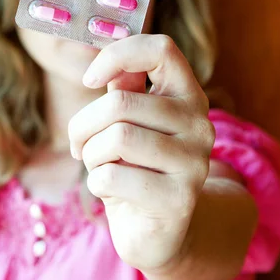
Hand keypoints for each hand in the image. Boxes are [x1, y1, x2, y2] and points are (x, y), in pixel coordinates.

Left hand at [68, 34, 214, 272]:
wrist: (158, 231)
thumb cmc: (137, 166)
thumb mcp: (130, 122)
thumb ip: (125, 87)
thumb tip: (104, 60)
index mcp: (188, 95)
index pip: (161, 49)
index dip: (118, 54)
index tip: (91, 78)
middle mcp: (200, 124)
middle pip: (121, 102)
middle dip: (83, 125)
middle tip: (79, 144)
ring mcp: (195, 162)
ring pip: (116, 138)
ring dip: (91, 154)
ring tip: (97, 165)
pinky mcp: (179, 199)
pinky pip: (112, 176)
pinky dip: (96, 183)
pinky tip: (108, 190)